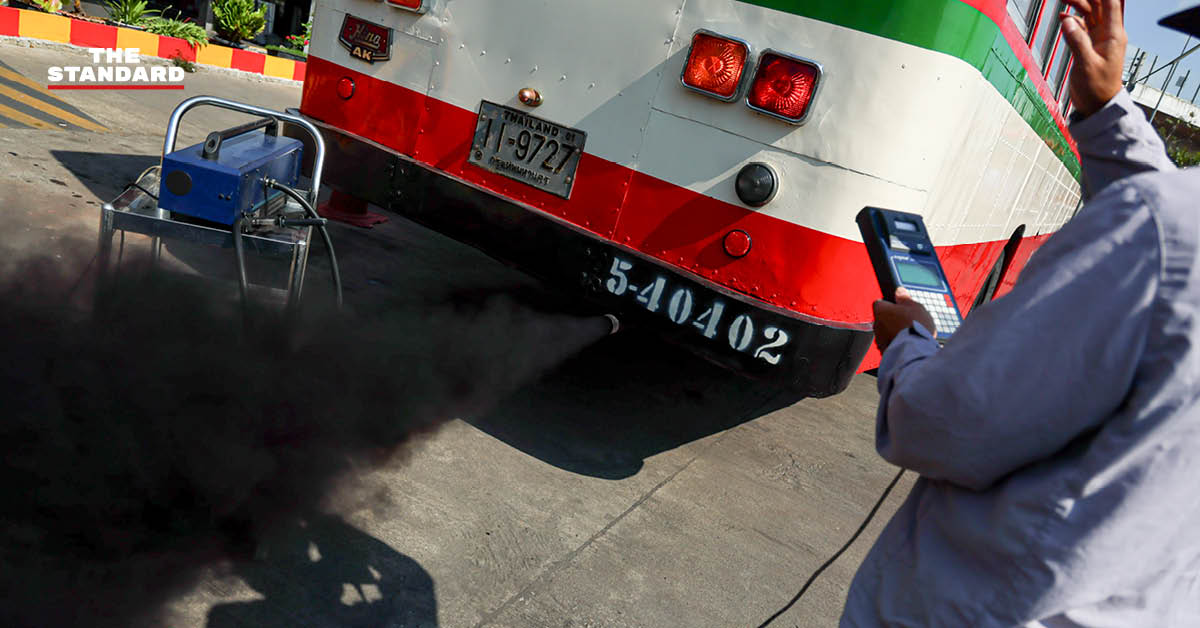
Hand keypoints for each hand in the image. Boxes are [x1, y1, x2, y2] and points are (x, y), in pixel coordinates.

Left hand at [873, 287, 935, 352]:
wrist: (916, 351)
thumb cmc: (915, 327)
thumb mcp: (915, 306)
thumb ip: (905, 298)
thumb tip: (899, 291)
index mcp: (881, 310)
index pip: (880, 303)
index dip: (890, 304)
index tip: (899, 306)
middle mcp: (876, 324)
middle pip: (883, 318)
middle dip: (893, 319)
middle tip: (907, 320)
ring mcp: (879, 339)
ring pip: (886, 332)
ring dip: (894, 331)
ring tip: (910, 333)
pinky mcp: (884, 351)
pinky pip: (889, 344)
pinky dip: (896, 342)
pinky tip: (907, 343)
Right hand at [1061, 0, 1126, 116]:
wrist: (1097, 106)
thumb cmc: (1098, 89)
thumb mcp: (1086, 65)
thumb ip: (1077, 41)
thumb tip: (1067, 20)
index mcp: (1114, 36)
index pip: (1111, 4)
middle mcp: (1108, 34)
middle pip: (1099, 5)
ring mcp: (1098, 39)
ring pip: (1090, 13)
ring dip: (1077, 4)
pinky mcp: (1089, 45)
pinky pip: (1081, 26)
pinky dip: (1072, 19)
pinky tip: (1063, 16)